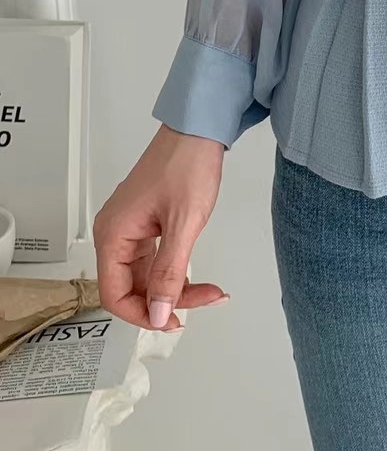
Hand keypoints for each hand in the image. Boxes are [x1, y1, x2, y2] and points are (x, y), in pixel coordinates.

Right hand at [93, 123, 228, 331]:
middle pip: (131, 287)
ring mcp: (130, 228)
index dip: (142, 314)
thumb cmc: (186, 165)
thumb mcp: (183, 224)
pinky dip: (175, 271)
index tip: (173, 321)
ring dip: (176, 287)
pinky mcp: (146, 223)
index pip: (113, 294)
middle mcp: (115, 233)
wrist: (198, 129)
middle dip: (167, 300)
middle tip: (205, 301)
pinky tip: (197, 277)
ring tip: (210, 291)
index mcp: (112, 234)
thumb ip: (169, 273)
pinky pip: (154, 260)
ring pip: (146, 276)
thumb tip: (158, 314)